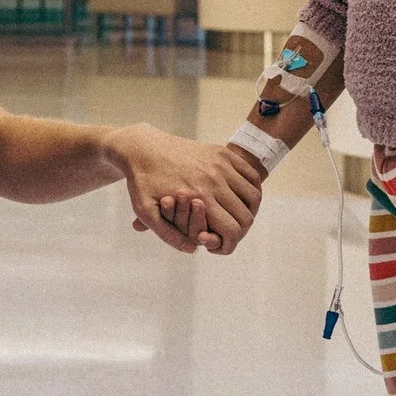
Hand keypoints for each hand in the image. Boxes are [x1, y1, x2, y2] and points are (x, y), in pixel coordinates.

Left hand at [108, 126, 261, 253]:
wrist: (142, 147)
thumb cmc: (142, 182)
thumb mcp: (144, 211)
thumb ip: (167, 234)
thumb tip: (193, 249)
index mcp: (198, 197)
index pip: (232, 230)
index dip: (229, 245)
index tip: (219, 247)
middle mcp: (214, 180)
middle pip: (246, 217)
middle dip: (239, 232)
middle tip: (226, 235)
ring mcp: (220, 164)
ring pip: (253, 197)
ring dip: (248, 212)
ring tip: (233, 218)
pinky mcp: (222, 153)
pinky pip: (251, 175)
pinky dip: (251, 190)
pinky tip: (239, 199)